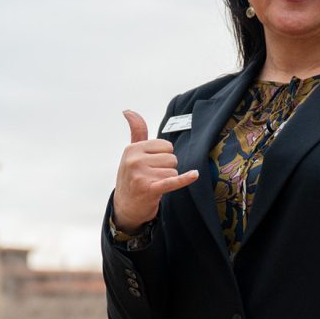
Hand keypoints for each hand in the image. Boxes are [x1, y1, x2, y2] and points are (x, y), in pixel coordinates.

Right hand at [112, 110, 198, 231]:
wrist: (125, 207)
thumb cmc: (132, 177)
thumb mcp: (131, 153)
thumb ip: (136, 132)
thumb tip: (128, 110)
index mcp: (132, 149)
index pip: (166, 146)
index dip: (164, 156)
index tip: (152, 165)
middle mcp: (135, 160)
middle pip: (171, 158)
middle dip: (167, 168)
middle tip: (153, 177)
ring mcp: (141, 175)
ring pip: (173, 171)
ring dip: (168, 179)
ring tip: (155, 185)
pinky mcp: (150, 189)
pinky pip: (172, 181)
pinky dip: (184, 179)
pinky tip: (194, 175)